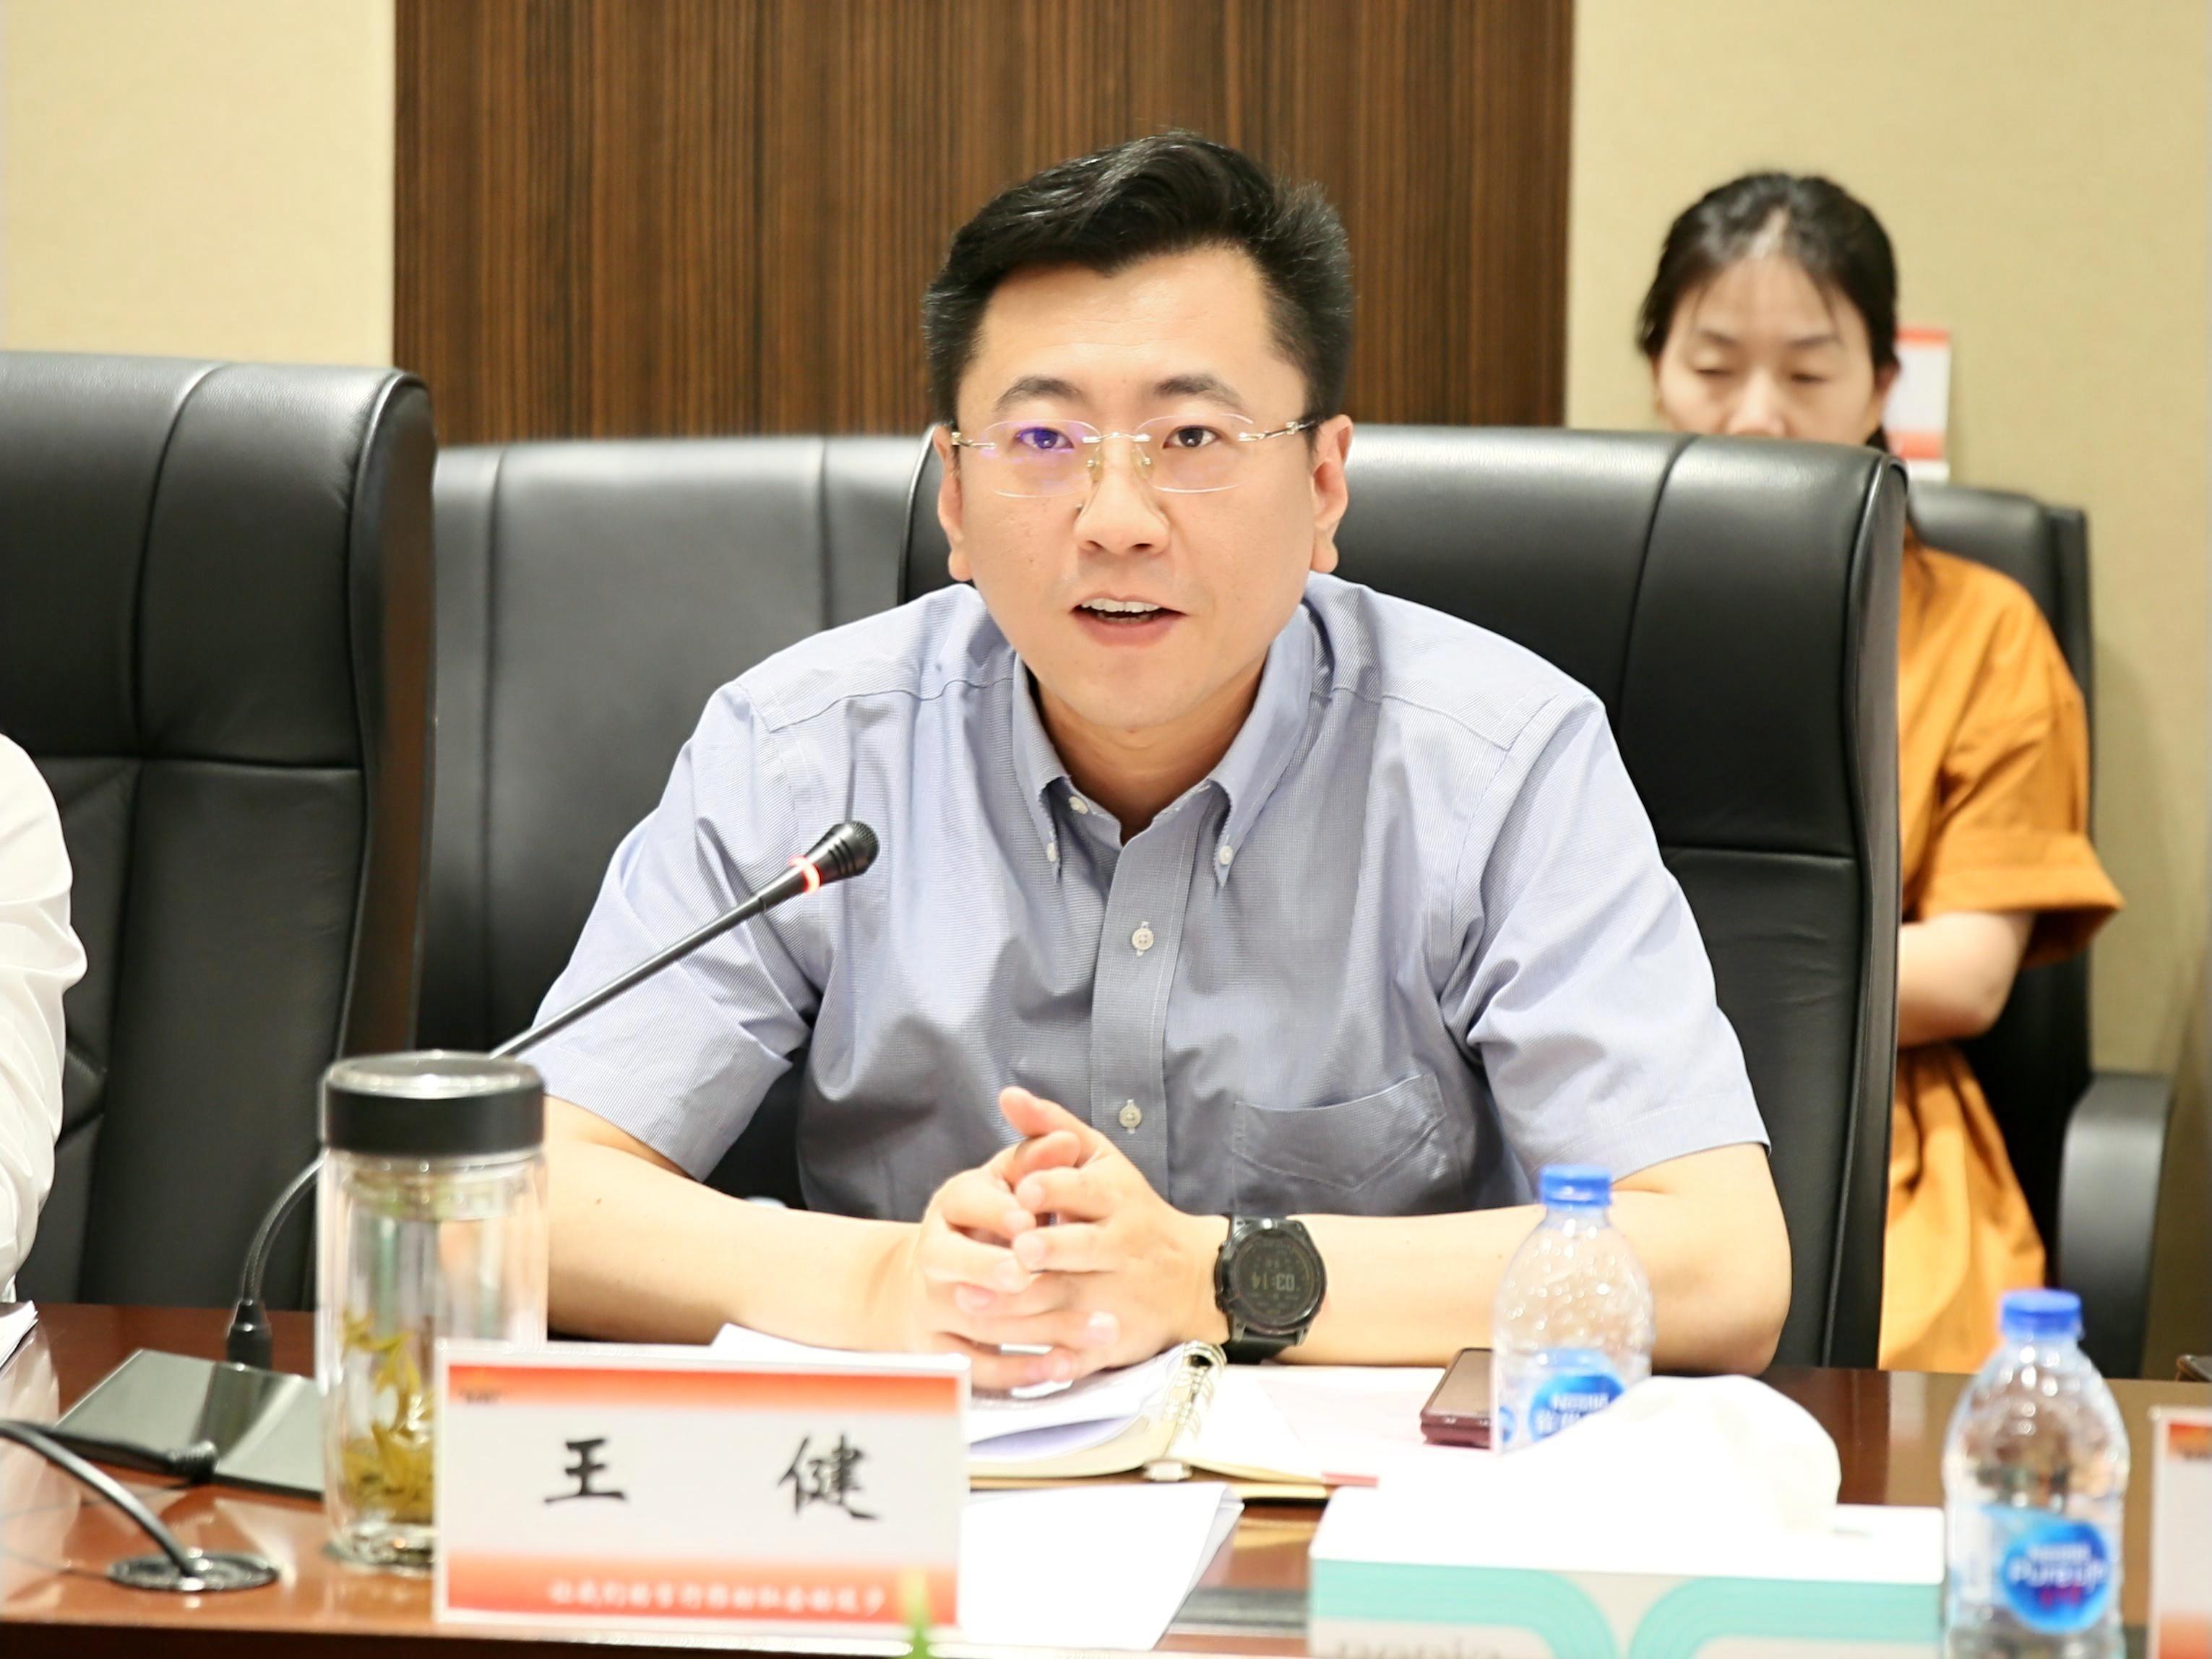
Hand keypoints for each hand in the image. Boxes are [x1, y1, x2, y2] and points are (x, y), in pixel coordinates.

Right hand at [879, 1119, 1120, 1389]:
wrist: (934, 1282)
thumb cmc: (989, 1222)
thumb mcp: (1007, 1183)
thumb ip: (1037, 1161)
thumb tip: (1067, 1139)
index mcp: (951, 1205)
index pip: (964, 1200)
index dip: (994, 1210)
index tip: (1028, 1218)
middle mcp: (933, 1253)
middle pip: (950, 1260)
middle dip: (990, 1266)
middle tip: (1028, 1274)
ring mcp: (932, 1305)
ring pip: (976, 1319)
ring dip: (1037, 1326)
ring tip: (1101, 1328)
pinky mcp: (942, 1352)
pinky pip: (979, 1367)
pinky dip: (1022, 1371)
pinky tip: (1066, 1367)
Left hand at [950, 1087, 1227, 1369]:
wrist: (1192, 1275)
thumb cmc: (1130, 1209)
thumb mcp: (1101, 1160)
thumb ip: (1053, 1129)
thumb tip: (1007, 1094)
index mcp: (1116, 1198)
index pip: (1083, 1191)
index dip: (1054, 1190)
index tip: (1023, 1191)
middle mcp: (1120, 1245)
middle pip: (1079, 1248)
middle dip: (1045, 1250)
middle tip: (1011, 1251)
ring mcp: (1118, 1293)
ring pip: (1069, 1300)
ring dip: (1022, 1306)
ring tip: (972, 1301)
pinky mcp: (1114, 1336)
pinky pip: (1084, 1349)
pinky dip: (1057, 1358)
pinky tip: (1020, 1359)